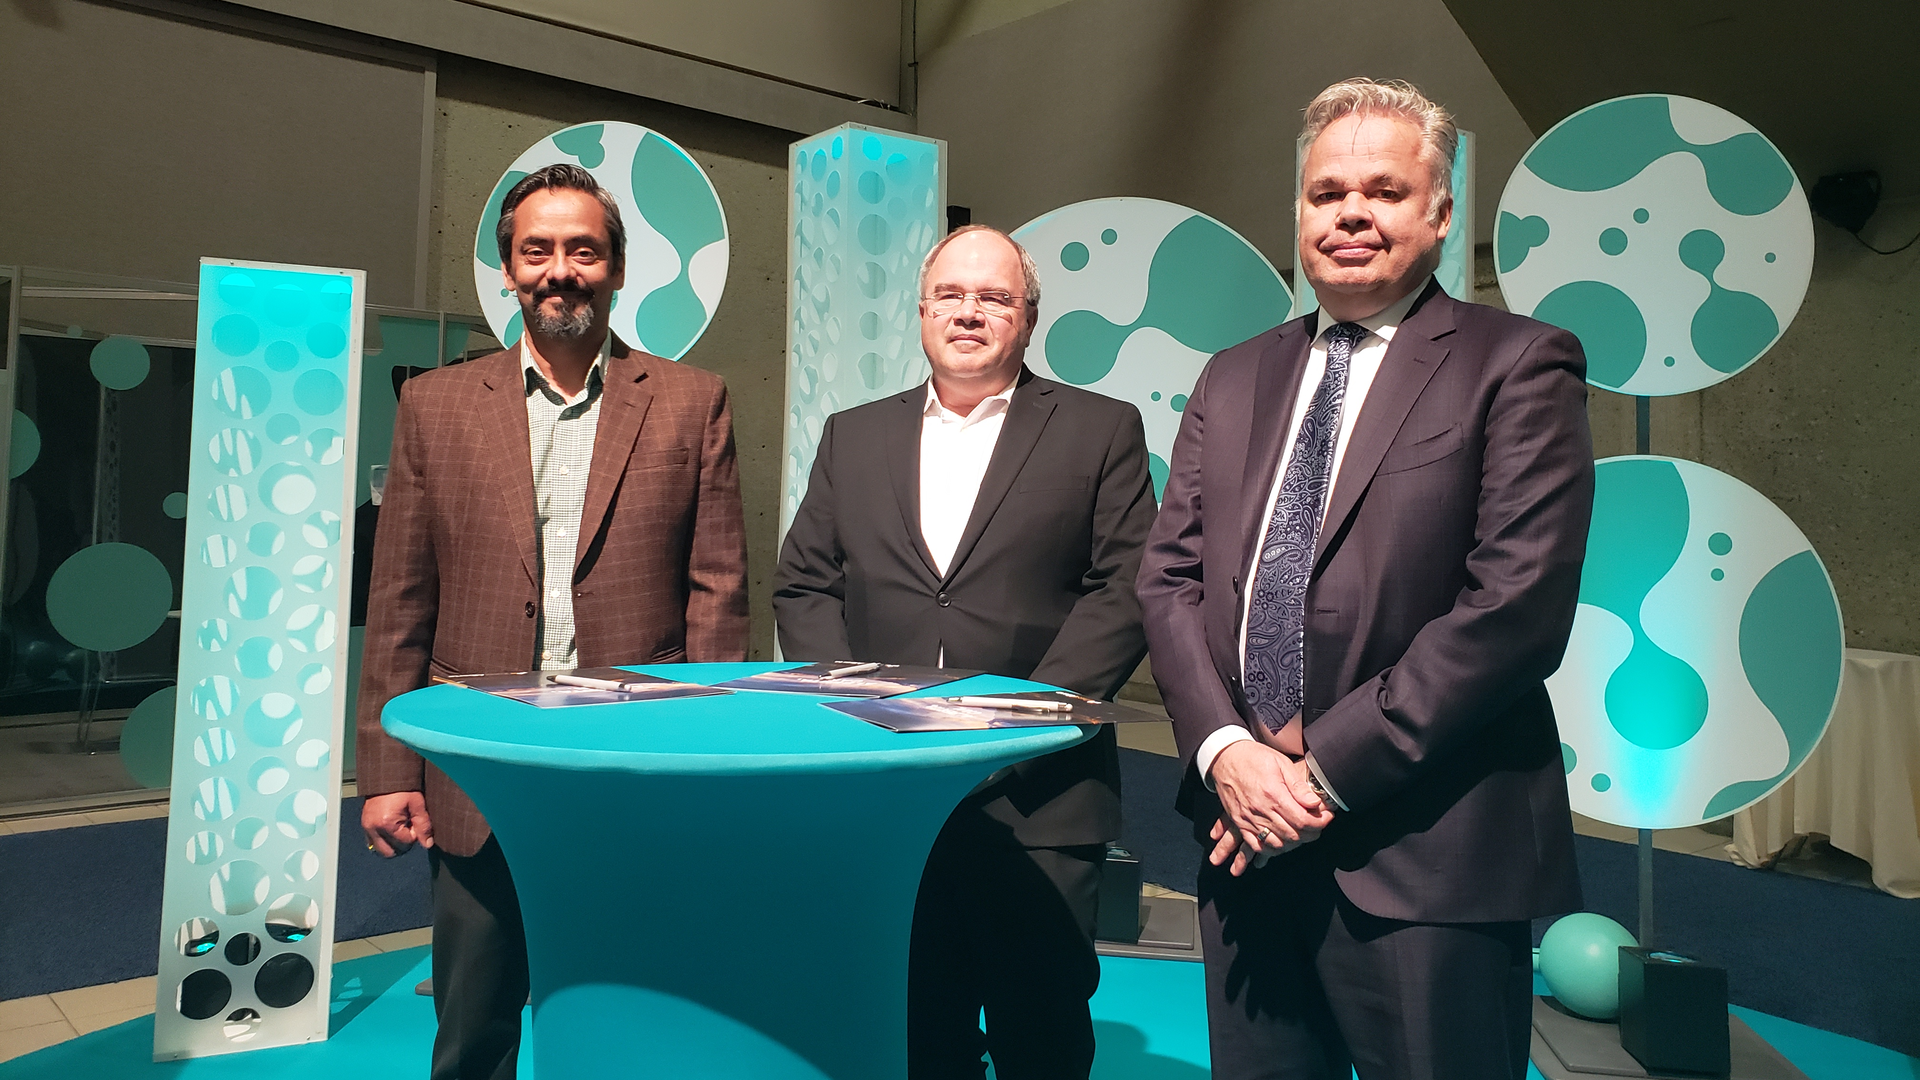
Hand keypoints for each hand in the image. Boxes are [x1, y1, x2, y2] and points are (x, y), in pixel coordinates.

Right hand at [362, 791, 433, 856]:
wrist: (386, 774)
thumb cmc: (402, 787)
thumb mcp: (417, 804)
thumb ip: (423, 825)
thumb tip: (427, 844)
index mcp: (386, 823)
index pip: (405, 843)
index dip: (414, 834)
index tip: (414, 820)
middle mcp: (373, 828)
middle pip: (390, 852)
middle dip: (402, 844)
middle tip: (407, 827)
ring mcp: (366, 827)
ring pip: (381, 849)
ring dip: (392, 842)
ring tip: (399, 826)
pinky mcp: (364, 824)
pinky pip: (373, 842)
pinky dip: (383, 838)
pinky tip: (391, 826)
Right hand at [1207, 740, 1332, 875]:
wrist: (1224, 758)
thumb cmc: (1254, 757)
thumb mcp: (1280, 763)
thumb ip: (1297, 786)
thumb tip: (1314, 803)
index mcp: (1273, 794)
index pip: (1302, 820)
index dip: (1319, 823)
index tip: (1327, 817)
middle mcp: (1260, 809)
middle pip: (1292, 835)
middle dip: (1311, 834)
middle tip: (1318, 826)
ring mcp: (1248, 818)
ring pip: (1276, 844)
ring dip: (1293, 843)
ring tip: (1302, 833)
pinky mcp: (1239, 823)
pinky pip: (1255, 845)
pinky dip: (1270, 849)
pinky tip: (1280, 842)